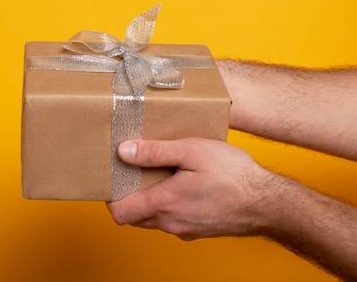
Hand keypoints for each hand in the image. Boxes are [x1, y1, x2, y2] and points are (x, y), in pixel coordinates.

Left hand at [107, 138, 278, 240]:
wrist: (270, 203)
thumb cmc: (234, 175)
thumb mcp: (192, 151)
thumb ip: (155, 152)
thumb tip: (123, 151)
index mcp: (164, 203)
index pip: (119, 214)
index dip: (110, 198)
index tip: (113, 179)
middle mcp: (171, 223)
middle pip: (134, 216)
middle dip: (129, 196)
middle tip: (135, 171)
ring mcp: (186, 230)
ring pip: (154, 219)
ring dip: (150, 200)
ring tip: (162, 173)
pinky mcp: (198, 230)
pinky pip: (173, 220)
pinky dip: (169, 205)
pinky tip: (183, 184)